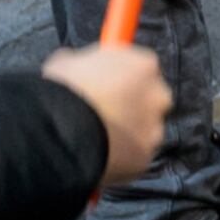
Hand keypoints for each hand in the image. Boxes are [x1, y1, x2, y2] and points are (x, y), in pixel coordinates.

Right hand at [41, 43, 168, 185]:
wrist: (62, 130)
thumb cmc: (64, 91)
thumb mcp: (65, 63)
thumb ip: (82, 62)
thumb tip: (73, 63)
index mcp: (144, 65)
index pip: (143, 68)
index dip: (125, 78)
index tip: (110, 85)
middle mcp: (157, 95)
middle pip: (152, 99)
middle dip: (134, 106)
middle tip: (106, 113)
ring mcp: (154, 128)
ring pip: (145, 130)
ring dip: (128, 133)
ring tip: (98, 136)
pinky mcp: (145, 156)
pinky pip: (135, 156)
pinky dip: (122, 157)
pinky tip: (100, 154)